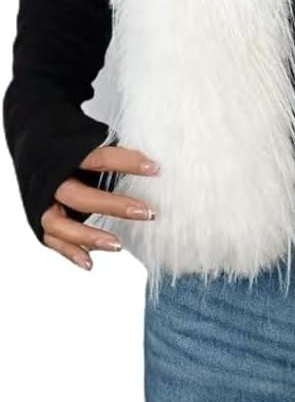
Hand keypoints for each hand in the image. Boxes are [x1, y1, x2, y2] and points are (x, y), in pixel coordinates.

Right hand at [41, 145, 159, 271]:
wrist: (31, 143)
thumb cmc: (66, 143)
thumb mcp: (85, 139)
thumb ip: (110, 151)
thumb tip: (149, 162)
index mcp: (65, 154)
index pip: (99, 158)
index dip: (127, 162)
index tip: (155, 169)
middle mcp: (51, 180)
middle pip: (80, 197)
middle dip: (114, 206)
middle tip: (146, 213)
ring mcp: (42, 201)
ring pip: (60, 225)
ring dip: (89, 237)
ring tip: (118, 245)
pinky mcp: (38, 217)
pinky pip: (52, 239)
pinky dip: (71, 252)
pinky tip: (90, 262)